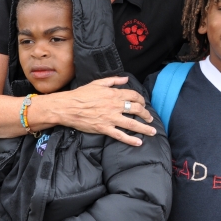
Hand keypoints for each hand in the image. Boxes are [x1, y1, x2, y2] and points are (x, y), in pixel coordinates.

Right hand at [38, 76, 155, 146]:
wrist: (68, 107)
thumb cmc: (81, 94)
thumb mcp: (98, 83)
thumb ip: (114, 80)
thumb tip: (126, 78)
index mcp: (114, 94)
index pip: (134, 96)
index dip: (142, 99)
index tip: (144, 103)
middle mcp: (115, 106)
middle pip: (137, 109)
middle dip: (146, 114)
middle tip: (150, 118)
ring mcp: (110, 118)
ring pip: (132, 123)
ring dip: (144, 128)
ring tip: (152, 131)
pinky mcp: (104, 128)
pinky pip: (120, 135)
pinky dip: (130, 139)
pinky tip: (138, 142)